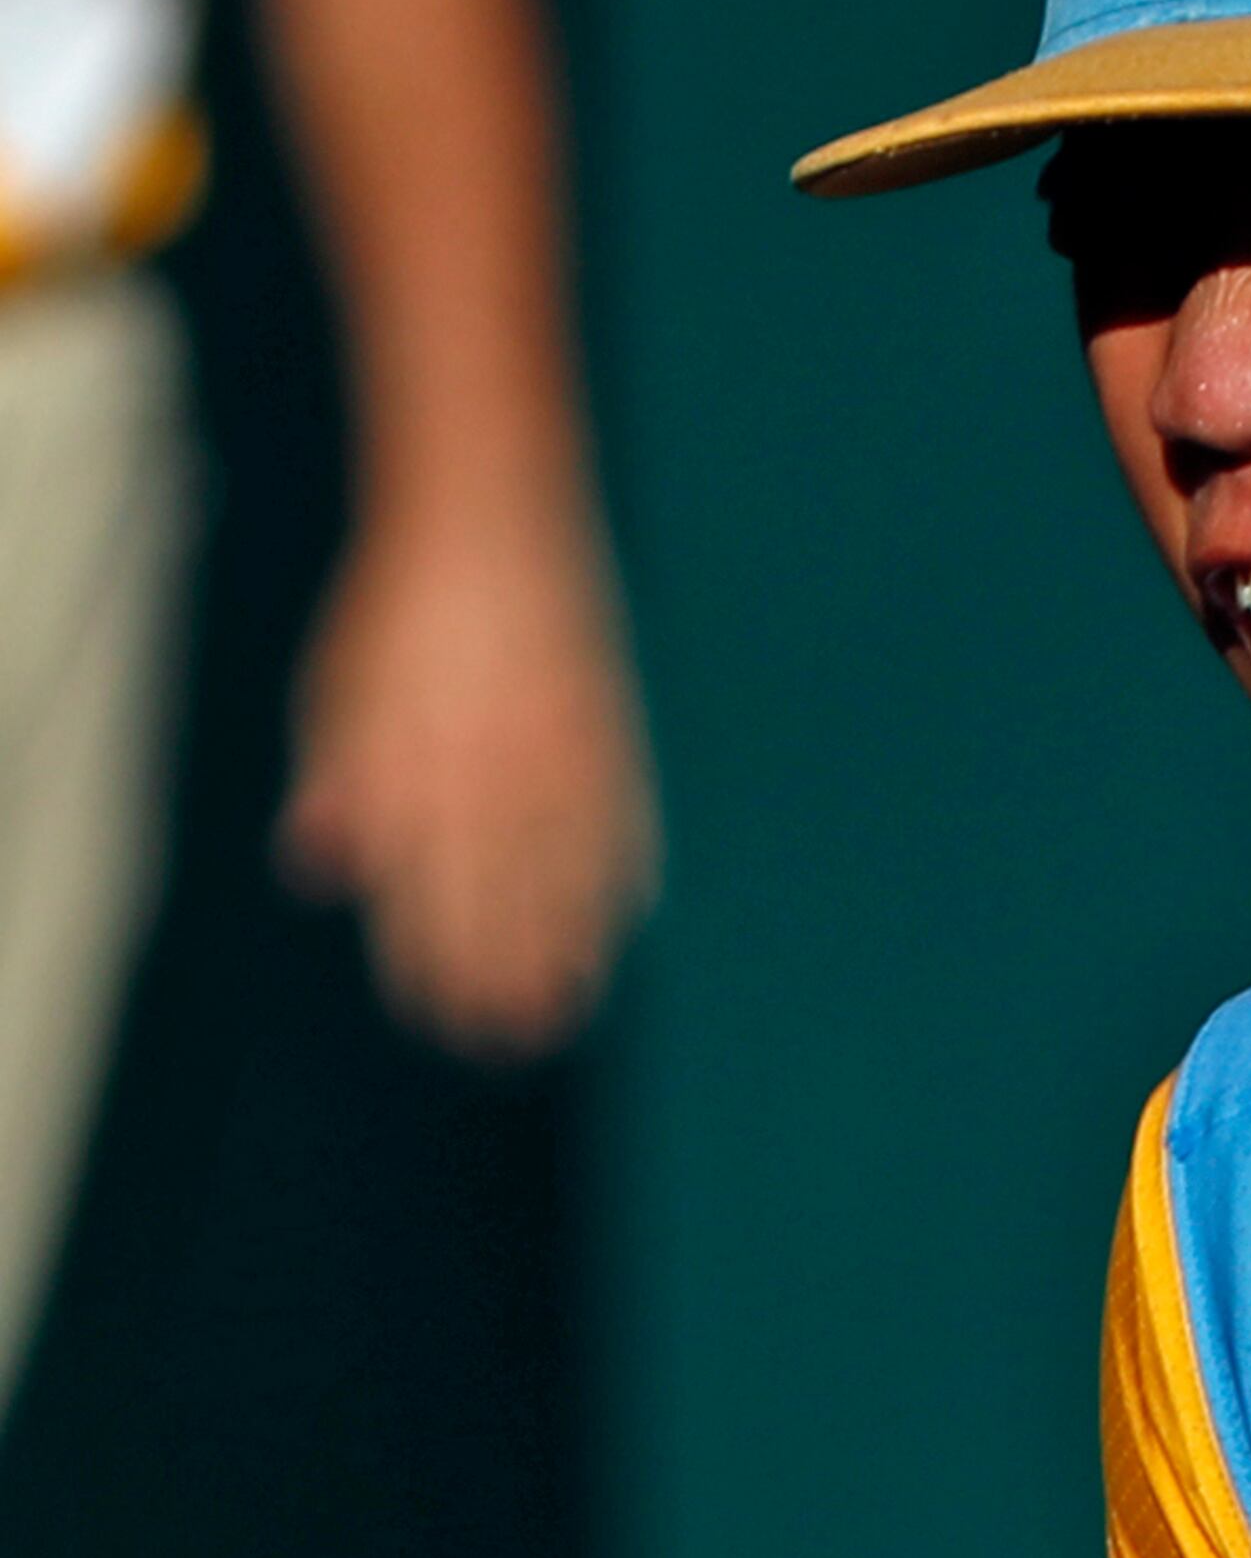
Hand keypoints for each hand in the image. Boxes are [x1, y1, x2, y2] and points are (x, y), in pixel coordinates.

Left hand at [279, 500, 657, 1052]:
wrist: (489, 521)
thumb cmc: (401, 611)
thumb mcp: (340, 690)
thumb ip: (335, 784)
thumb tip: (319, 870)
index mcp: (405, 763)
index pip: (415, 889)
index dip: (427, 960)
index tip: (435, 1013)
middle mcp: (479, 770)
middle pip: (492, 900)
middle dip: (498, 976)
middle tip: (507, 1036)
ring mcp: (550, 756)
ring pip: (560, 877)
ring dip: (566, 950)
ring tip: (567, 1005)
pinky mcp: (603, 734)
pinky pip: (618, 824)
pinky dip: (620, 878)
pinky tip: (624, 921)